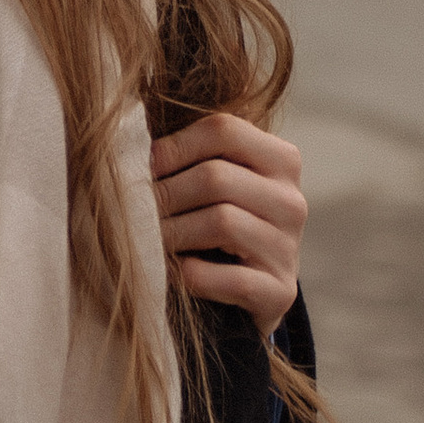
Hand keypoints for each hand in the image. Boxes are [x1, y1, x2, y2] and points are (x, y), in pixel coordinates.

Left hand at [152, 115, 307, 334]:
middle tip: (135, 209)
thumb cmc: (218, 221)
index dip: (174, 146)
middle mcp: (292, 200)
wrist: (249, 288)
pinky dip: (191, 274)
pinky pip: (229, 277)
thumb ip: (188, 157)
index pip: (224, 130)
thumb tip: (131, 146)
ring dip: (172, 233)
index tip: (145, 166)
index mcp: (281, 160)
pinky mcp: (280, 292)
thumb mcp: (216, 181)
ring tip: (145, 239)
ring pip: (222, 223)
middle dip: (166, 193)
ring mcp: (289, 248)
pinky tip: (173, 272)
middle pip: (216, 177)